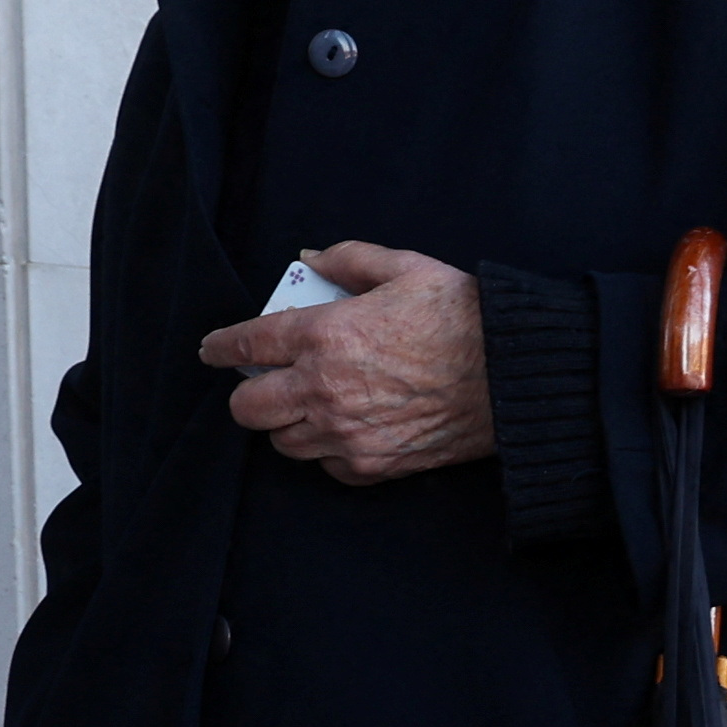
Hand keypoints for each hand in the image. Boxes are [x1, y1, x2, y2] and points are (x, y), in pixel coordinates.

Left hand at [202, 240, 488, 481]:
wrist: (513, 376)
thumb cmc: (463, 317)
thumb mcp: (405, 268)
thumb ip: (348, 259)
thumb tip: (309, 260)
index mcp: (324, 335)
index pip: (246, 343)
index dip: (220, 346)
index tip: (212, 349)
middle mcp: (323, 389)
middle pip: (248, 407)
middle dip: (248, 394)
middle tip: (264, 384)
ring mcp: (346, 433)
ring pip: (282, 442)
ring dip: (288, 425)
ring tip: (311, 408)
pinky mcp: (373, 465)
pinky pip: (326, 466)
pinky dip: (328, 452)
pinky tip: (348, 431)